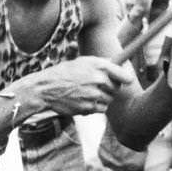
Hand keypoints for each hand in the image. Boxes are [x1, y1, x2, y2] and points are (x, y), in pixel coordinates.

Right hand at [14, 56, 133, 116]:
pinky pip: (101, 109)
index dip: (126, 79)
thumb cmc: (63, 73)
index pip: (124, 75)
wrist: (45, 89)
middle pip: (118, 88)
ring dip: (103, 98)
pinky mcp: (88, 107)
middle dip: (112, 88)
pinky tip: (85, 101)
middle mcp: (97, 79)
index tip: (126, 80)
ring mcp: (93, 94)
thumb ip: (101, 64)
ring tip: (90, 93)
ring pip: (110, 99)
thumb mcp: (82, 61)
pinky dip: (96, 107)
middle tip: (101, 87)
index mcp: (98, 65)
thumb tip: (118, 65)